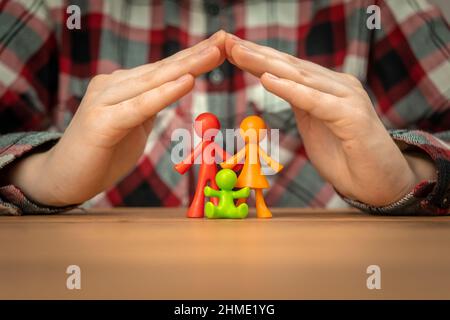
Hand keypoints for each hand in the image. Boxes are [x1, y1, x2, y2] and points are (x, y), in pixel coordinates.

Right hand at [6, 31, 227, 205]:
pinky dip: (164, 94)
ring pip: (153, 82)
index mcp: (123, 86)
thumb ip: (148, 106)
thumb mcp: (133, 125)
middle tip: (224, 39)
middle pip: (162, 69)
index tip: (220, 45)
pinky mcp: (101, 122)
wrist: (64, 177)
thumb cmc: (102, 152)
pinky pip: (139, 107)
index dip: (192, 57)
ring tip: (214, 53)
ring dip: (186, 67)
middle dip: (196, 55)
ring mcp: (104, 101)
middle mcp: (113, 85)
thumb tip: (172, 91)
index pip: (163, 69)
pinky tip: (187, 82)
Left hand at [225, 34, 435, 205]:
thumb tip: (275, 85)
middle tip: (227, 42)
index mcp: (326, 88)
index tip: (230, 49)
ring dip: (266, 64)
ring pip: (299, 77)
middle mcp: (337, 86)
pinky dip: (290, 89)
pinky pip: (315, 101)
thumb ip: (299, 104)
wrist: (381, 184)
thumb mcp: (314, 125)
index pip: (286, 68)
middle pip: (289, 66)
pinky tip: (267, 79)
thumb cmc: (346, 157)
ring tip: (239, 53)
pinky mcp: (352, 116)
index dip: (258, 58)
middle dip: (256, 54)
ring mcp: (347, 98)